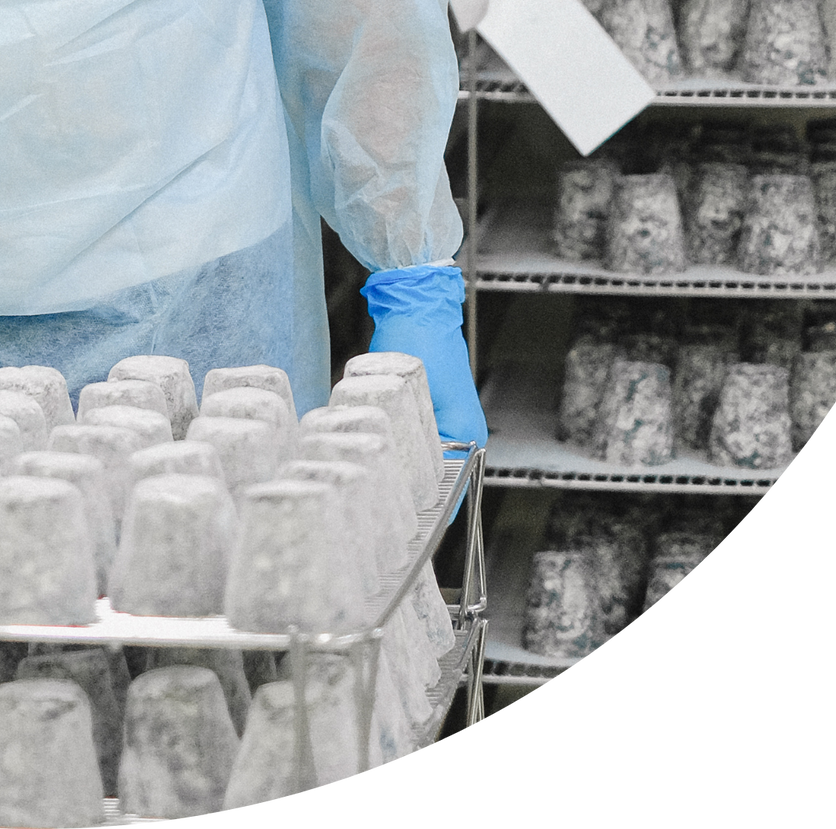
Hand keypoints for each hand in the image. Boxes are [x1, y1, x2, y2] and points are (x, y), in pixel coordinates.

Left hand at [362, 263, 487, 521]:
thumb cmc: (416, 341)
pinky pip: (411, 441)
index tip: (397, 535)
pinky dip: (395, 447)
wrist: (414, 301)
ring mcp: (445, 420)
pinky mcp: (427, 408)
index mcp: (466, 437)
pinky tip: (372, 452)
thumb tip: (401, 480)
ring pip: (419, 460)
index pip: (451, 494)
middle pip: (434, 481)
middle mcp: (462, 434)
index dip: (425, 517)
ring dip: (397, 469)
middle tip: (374, 511)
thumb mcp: (410, 397)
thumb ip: (412, 440)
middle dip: (405, 496)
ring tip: (369, 484)